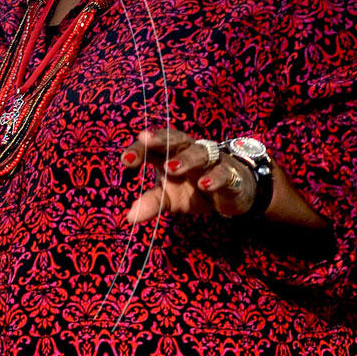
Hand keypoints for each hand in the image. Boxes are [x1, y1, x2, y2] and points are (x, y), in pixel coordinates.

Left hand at [120, 125, 258, 222]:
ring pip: (200, 152)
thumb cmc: (193, 189)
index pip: (152, 146)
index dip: (139, 149)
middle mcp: (189, 151)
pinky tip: (204, 185)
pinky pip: (222, 172)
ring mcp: (211, 160)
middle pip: (175, 137)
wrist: (231, 193)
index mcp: (170, 153)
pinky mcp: (230, 173)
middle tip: (145, 139)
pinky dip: (213, 177)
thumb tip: (130, 217)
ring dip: (185, 159)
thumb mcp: (169, 198)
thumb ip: (151, 203)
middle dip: (160, 138)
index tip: (125, 159)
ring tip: (170, 167)